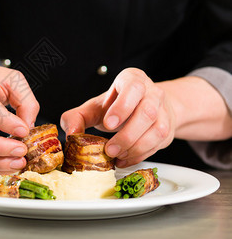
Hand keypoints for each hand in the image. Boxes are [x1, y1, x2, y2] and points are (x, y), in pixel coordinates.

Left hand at [60, 68, 175, 166]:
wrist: (140, 108)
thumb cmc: (114, 107)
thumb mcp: (93, 108)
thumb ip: (76, 117)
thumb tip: (72, 134)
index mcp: (132, 79)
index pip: (133, 87)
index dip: (122, 106)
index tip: (108, 124)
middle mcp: (151, 92)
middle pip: (147, 112)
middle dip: (127, 135)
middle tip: (109, 149)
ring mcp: (163, 110)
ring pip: (158, 130)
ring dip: (135, 147)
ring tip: (116, 155)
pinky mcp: (167, 129)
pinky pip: (159, 144)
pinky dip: (141, 155)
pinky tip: (125, 159)